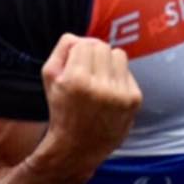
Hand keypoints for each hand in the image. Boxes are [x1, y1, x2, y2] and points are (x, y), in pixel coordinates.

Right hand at [40, 33, 142, 160]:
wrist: (79, 146)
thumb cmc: (62, 109)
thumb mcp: (49, 79)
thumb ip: (61, 50)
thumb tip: (80, 36)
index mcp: (75, 80)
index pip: (84, 44)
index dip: (78, 53)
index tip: (75, 65)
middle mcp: (100, 87)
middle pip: (102, 46)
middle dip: (94, 55)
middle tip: (88, 71)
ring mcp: (120, 94)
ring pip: (119, 54)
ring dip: (109, 63)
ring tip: (100, 79)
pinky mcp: (134, 100)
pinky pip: (128, 71)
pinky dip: (119, 77)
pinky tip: (109, 93)